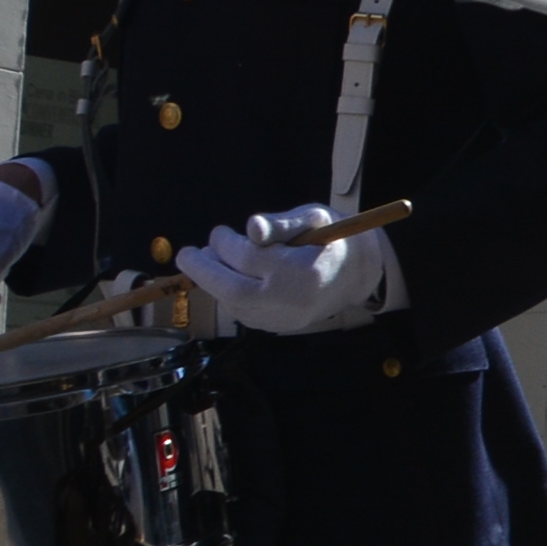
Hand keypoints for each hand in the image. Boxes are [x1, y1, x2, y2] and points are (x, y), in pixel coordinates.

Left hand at [180, 204, 400, 338]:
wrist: (358, 274)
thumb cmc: (333, 238)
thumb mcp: (313, 217)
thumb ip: (281, 223)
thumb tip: (251, 227)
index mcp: (301, 271)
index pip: (249, 257)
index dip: (225, 243)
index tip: (218, 232)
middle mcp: (292, 301)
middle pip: (233, 290)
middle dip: (204, 271)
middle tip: (188, 254)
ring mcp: (286, 319)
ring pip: (235, 306)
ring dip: (214, 284)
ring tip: (208, 262)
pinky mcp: (281, 327)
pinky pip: (244, 316)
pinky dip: (228, 298)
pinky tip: (227, 280)